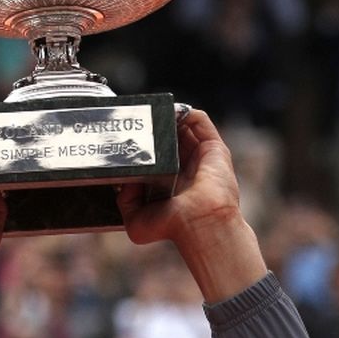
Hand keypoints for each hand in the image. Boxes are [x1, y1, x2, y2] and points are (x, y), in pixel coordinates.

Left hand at [117, 109, 264, 301]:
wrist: (198, 223)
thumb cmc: (172, 227)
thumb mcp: (135, 220)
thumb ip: (124, 201)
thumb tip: (124, 180)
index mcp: (170, 182)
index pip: (157, 156)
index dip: (144, 145)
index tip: (128, 136)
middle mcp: (187, 167)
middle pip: (170, 137)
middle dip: (155, 127)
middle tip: (138, 120)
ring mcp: (201, 156)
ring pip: (184, 127)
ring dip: (169, 117)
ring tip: (152, 112)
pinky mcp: (214, 148)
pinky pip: (200, 121)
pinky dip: (186, 112)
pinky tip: (169, 111)